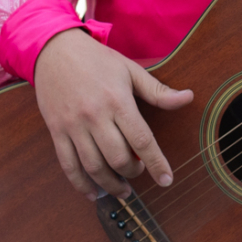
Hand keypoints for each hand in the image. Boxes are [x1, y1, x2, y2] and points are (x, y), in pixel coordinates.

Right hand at [31, 27, 193, 198]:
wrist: (53, 48)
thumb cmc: (96, 59)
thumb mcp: (130, 70)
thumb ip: (158, 91)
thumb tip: (187, 98)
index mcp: (117, 100)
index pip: (142, 140)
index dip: (157, 164)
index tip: (167, 180)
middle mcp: (94, 115)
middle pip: (118, 158)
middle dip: (133, 172)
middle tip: (138, 170)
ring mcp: (73, 125)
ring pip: (93, 166)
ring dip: (111, 184)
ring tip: (122, 189)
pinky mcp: (56, 131)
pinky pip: (68, 165)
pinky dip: (81, 184)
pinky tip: (93, 192)